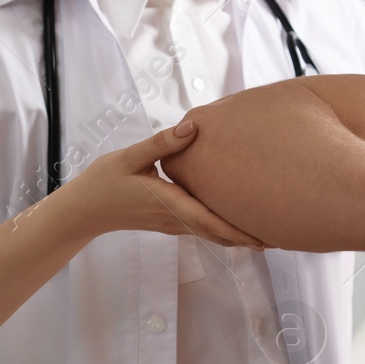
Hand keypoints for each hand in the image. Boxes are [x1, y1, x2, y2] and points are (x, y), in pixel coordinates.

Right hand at [62, 120, 266, 248]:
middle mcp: (174, 219)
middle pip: (216, 233)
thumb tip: (192, 126)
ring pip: (210, 234)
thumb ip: (160, 143)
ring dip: (237, 237)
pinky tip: (237, 228)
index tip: (263, 234)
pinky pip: (200, 230)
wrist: (84, 210)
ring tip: (268, 235)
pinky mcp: (169, 223)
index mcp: (168, 202)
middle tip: (280, 237)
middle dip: (247, 237)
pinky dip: (221, 232)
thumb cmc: (104, 181)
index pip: (208, 220)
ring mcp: (172, 224)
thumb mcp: (128, 157)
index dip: (237, 230)